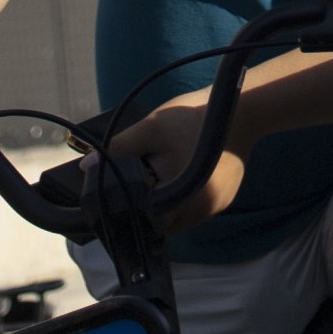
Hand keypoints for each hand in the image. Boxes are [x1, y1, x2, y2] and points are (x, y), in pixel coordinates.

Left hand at [108, 94, 243, 228]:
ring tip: (164, 173)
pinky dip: (183, 200)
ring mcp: (214, 209)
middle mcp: (199, 211)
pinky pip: (194, 211)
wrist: (246, 110)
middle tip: (144, 178)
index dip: (129, 208)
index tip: (122, 193)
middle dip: (147, 206)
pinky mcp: (225, 202)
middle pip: (160, 223)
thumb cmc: (196, 117)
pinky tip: (182, 174)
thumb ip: (119, 148)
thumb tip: (86, 167)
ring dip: (165, 205)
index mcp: (180, 197)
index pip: (143, 219)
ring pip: (177, 219)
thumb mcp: (152, 128)